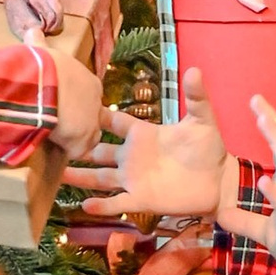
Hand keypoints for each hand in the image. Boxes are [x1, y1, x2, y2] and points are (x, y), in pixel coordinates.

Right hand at [48, 49, 106, 158]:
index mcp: (89, 81)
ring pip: (86, 136)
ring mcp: (92, 124)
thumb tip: (31, 30)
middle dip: (76, 120)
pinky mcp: (83, 142)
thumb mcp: (42, 51)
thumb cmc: (44, 65)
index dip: (73, 100)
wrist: (47, 84)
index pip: (86, 94)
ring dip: (72, 137)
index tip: (60, 103)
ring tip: (54, 138)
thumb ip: (39, 43)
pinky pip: (75, 151)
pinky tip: (52, 147)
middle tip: (57, 122)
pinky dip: (64, 149)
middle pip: (89, 116)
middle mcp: (96, 102)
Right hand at [63, 71, 227, 219]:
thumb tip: (195, 69)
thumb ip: (196, 97)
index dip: (95, 114)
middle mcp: (132, 156)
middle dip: (78, 146)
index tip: (74, 106)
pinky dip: (102, 205)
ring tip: (58, 174)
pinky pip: (117, 202)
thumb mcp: (202, 120)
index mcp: (143, 134)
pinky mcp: (142, 199)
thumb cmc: (208, 149)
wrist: (220, 181)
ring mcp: (134, 179)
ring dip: (81, 176)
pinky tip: (84, 205)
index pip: (113, 121)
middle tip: (55, 140)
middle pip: (98, 150)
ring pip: (100, 177)